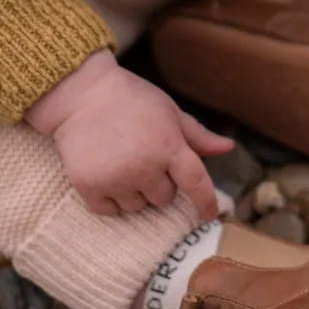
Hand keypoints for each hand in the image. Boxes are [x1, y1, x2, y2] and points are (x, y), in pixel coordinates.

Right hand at [26, 51, 232, 219]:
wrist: (81, 94)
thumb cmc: (130, 99)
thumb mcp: (168, 111)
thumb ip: (197, 135)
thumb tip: (228, 148)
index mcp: (169, 146)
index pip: (196, 184)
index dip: (206, 202)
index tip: (209, 215)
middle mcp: (145, 166)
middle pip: (164, 198)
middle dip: (159, 182)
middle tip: (143, 156)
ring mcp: (116, 179)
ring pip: (137, 206)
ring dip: (134, 191)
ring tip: (120, 161)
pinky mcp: (89, 187)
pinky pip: (110, 210)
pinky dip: (109, 199)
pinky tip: (105, 173)